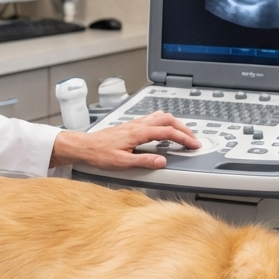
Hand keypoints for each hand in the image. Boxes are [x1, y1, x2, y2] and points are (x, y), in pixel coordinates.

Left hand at [49, 112, 199, 169]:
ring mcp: (134, 123)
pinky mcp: (130, 126)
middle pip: (168, 120)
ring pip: (160, 116)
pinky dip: (164, 123)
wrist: (84, 147)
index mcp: (139, 132)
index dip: (184, 138)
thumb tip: (162, 161)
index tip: (194, 145)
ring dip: (174, 124)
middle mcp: (138, 125)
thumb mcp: (123, 162)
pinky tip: (163, 131)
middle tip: (193, 139)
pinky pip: (152, 119)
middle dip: (184, 129)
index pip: (168, 132)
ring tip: (182, 134)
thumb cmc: (99, 154)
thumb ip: (144, 161)